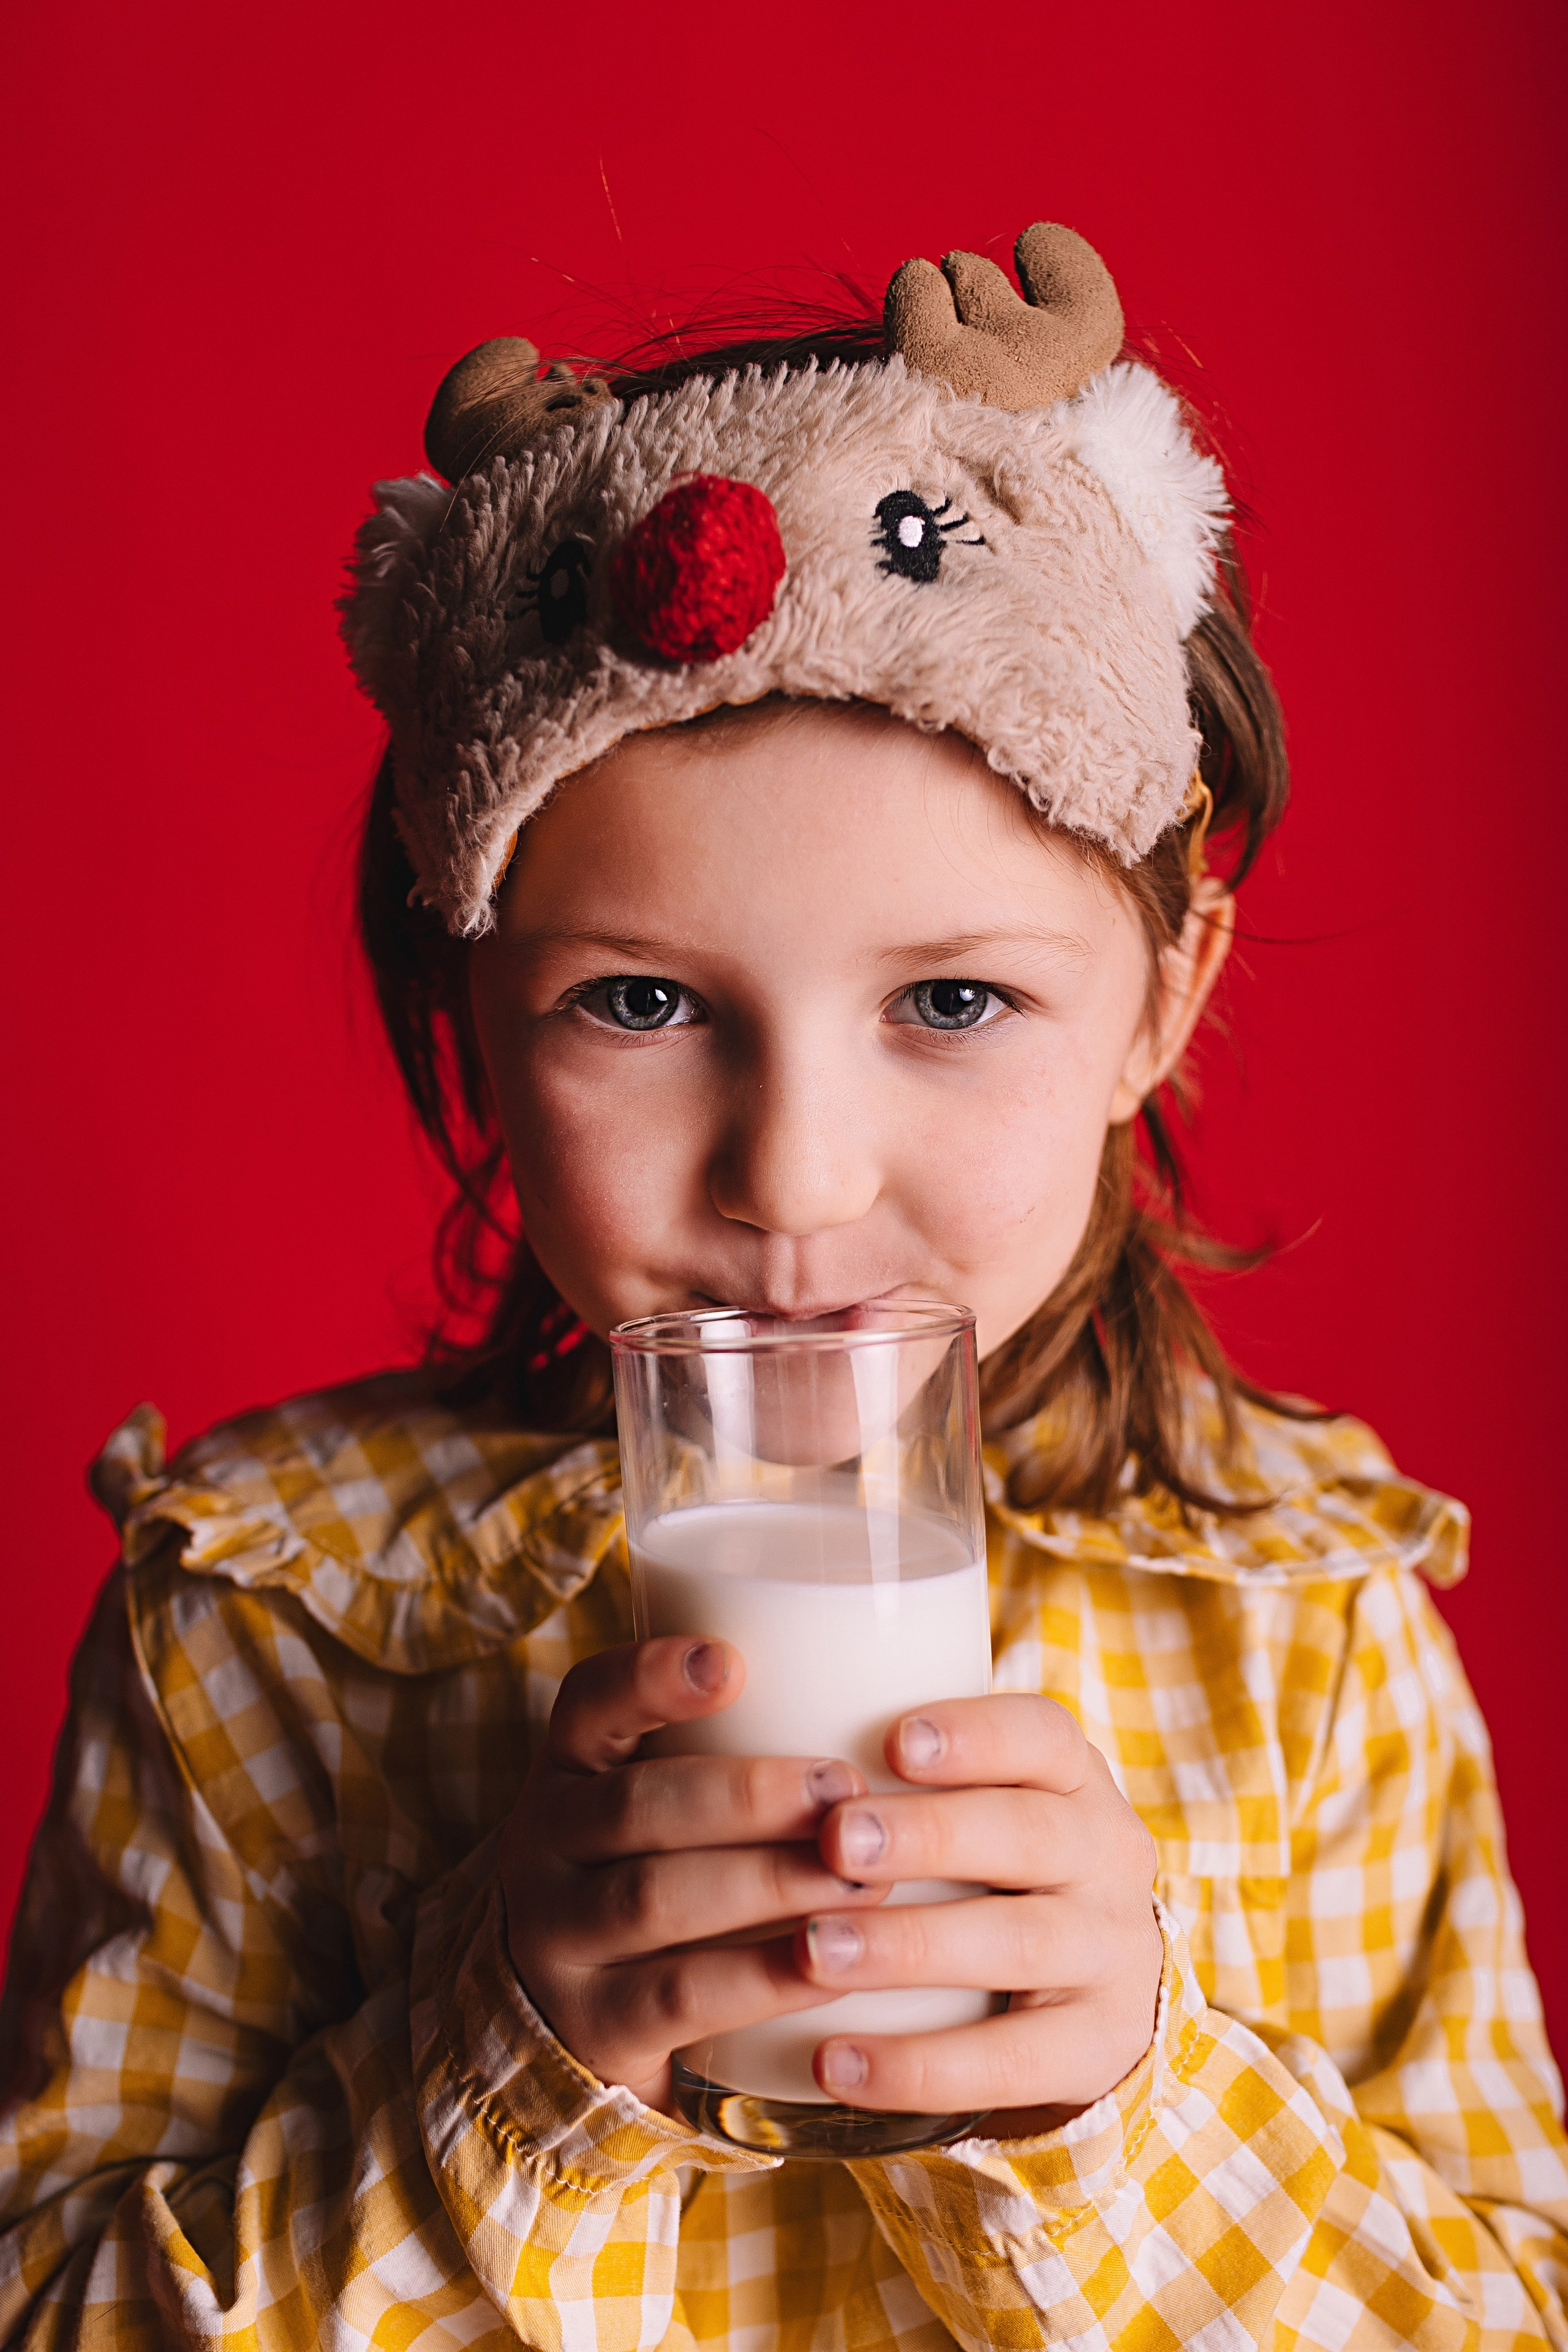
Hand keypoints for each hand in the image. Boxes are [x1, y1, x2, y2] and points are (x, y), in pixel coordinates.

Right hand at [500, 1635, 887, 2109]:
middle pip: (635, 1805)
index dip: (651, 1677)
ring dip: (768, 1882)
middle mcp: (542, 1844)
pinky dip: (762, 1976)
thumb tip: (879, 1681)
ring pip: (655, 1898)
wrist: (570, 2023)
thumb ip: (733, 1749)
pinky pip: (679, 1995)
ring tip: (861, 1878)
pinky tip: (831, 1964)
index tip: (732, 1663)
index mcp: (566, 1769)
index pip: (587, 1701)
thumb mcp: (659, 1804)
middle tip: (847, 1789)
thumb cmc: (655, 1875)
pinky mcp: (593, 2027)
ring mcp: (556, 1940)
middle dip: (748, 1795)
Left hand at [799, 1694, 1162, 2128]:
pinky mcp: (1098, 2049)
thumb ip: (896, 1775)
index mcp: (1075, 1780)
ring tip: (812, 1951)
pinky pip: (1010, 2063)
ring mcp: (1113, 1955)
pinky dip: (918, 2066)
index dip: (976, 1734)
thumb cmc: (991, 1870)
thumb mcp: (977, 1805)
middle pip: (1030, 1834)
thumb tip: (752, 1717)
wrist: (1087, 1994)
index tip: (894, 1740)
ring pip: (1018, 1944)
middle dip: (929, 1835)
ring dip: (908, 1946)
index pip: (1044, 1736)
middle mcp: (1109, 1857)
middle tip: (833, 1840)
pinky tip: (833, 2062)